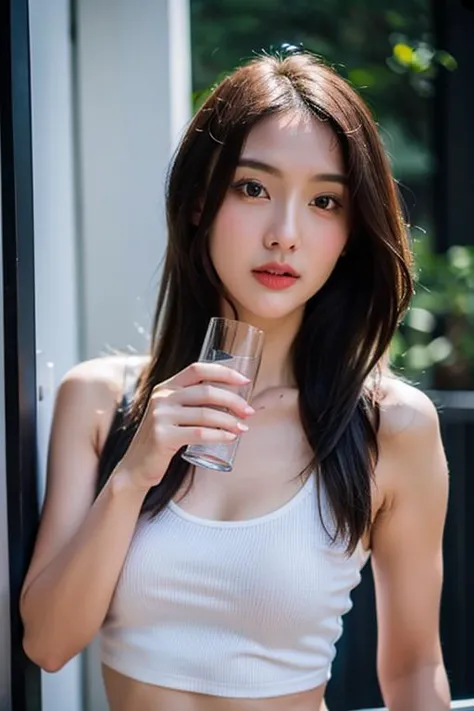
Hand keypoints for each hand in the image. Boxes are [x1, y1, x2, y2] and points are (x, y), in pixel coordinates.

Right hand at [113, 362, 254, 491]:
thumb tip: (234, 399)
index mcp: (166, 387)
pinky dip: (219, 435)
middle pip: (206, 391)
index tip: (245, 381)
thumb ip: (193, 402)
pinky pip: (199, 433)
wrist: (137, 466)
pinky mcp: (162, 436)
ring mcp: (160, 416)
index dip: (224, 372)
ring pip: (206, 414)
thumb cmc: (163, 439)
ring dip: (230, 421)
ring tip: (243, 428)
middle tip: (249, 411)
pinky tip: (230, 437)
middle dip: (234, 400)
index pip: (197, 369)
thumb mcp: (173, 413)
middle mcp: (162, 397)